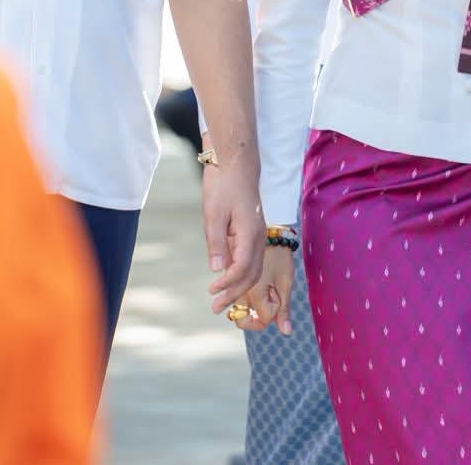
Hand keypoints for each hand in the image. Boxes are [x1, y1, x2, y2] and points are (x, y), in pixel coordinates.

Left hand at [201, 159, 266, 316]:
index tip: (212, 292)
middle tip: (216, 308)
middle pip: (252, 274)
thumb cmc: (223, 185)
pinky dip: (241, 273)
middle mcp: (258, 235)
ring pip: (253, 268)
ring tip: (221, 299)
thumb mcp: (213, 214)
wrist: (236, 162)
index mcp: (250, 232)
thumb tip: (216, 269)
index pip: (242, 268)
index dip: (228, 284)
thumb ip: (216, 242)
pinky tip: (226, 277)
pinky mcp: (252, 230)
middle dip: (235, 293)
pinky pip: (250, 258)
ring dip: (239, 286)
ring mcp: (257, 233)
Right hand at [234, 245, 295, 334]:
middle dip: (254, 320)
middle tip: (266, 307)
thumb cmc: (278, 255)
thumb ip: (283, 307)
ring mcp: (233, 286)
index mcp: (255, 293)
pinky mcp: (230, 279)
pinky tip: (253, 286)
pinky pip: (233, 295)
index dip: (273, 314)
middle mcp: (240, 293)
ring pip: (236, 308)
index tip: (278, 299)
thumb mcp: (286, 281)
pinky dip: (242, 298)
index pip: (262, 318)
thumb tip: (286, 332)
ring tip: (261, 296)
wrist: (265, 231)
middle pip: (241, 319)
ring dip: (248, 309)